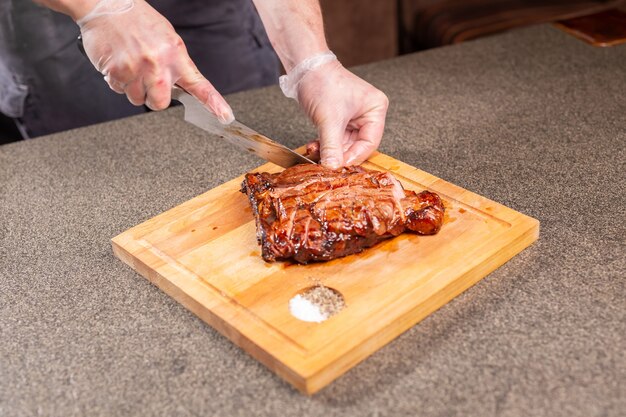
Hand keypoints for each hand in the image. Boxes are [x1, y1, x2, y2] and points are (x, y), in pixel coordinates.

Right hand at [78, 0, 233, 121]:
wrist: (108, 5)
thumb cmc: (138, 22)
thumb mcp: (166, 39)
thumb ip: (175, 64)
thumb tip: (181, 88)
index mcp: (175, 54)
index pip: (199, 84)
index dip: (214, 103)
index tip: (225, 116)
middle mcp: (158, 64)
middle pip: (160, 103)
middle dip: (153, 97)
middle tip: (147, 80)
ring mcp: (137, 69)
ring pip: (138, 99)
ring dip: (133, 88)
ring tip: (131, 64)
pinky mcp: (116, 72)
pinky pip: (119, 90)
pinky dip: (117, 81)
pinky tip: (119, 62)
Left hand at [296, 61, 388, 167]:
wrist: (305, 68)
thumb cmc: (323, 83)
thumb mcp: (330, 119)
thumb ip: (332, 146)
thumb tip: (333, 167)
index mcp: (375, 109)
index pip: (370, 142)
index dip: (354, 156)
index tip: (339, 165)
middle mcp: (368, 114)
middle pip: (357, 145)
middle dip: (339, 154)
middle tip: (327, 163)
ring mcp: (353, 117)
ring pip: (344, 144)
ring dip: (330, 150)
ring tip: (317, 153)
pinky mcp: (339, 119)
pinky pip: (335, 138)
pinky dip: (325, 144)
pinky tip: (314, 146)